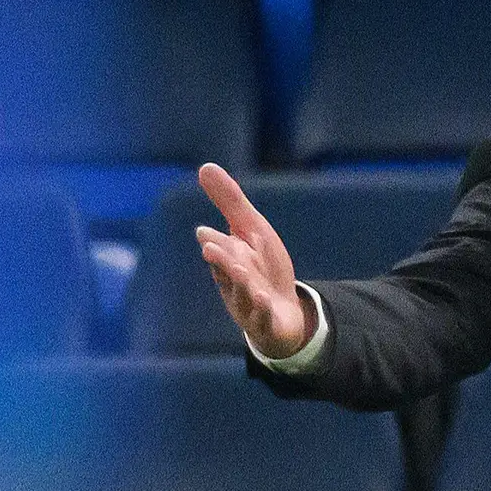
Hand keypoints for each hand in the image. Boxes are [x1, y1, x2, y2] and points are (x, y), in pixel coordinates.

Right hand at [193, 164, 311, 355]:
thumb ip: (230, 202)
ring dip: (241, 283)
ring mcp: (247, 306)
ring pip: (241, 295)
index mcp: (226, 261)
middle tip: (213, 248)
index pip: (219, 250)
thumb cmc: (263, 268)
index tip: (207, 234)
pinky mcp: (265, 323)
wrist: (285, 312)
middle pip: (227, 272)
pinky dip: (261, 309)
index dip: (216, 243)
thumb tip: (204, 167)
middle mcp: (232, 285)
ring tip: (241, 268)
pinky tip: (263, 298)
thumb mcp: (252, 229)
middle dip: (223, 260)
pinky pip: (261, 318)